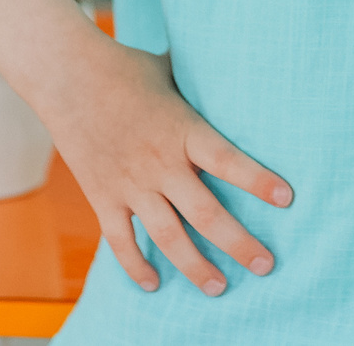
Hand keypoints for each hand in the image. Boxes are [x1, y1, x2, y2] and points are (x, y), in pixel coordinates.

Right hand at [32, 33, 291, 295]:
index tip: (287, 199)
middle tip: (265, 265)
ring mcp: (130, 183)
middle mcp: (160, 162)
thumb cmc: (124, 66)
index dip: (258, 181)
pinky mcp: (102, 196)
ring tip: (219, 287)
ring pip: (168, 237)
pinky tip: (154, 284)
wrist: (65, 74)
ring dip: (195, 267)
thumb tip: (231, 71)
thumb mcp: (170, 70)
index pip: (228, 160)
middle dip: (238, 243)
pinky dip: (136, 266)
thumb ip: (198, 85)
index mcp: (183, 129)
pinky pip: (120, 241)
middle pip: (205, 213)